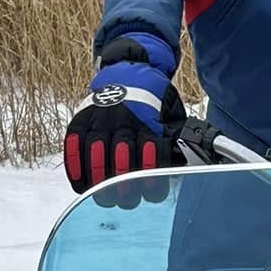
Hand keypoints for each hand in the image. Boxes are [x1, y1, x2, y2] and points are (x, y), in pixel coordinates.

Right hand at [64, 33, 185, 192]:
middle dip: (124, 183)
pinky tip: (81, 185)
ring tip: (105, 197)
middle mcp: (123, 119)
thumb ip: (177, 139)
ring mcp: (100, 118)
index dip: (150, 176)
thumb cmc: (153, 101)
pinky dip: (76, 167)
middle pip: (122, 157)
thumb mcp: (171, 116)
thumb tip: (195, 162)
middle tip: (126, 200)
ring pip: (96, 153)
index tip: (152, 193)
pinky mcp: (81, 119)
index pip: (150, 152)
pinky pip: (74, 144)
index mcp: (148, 120)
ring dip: (100, 180)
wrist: (129, 70)